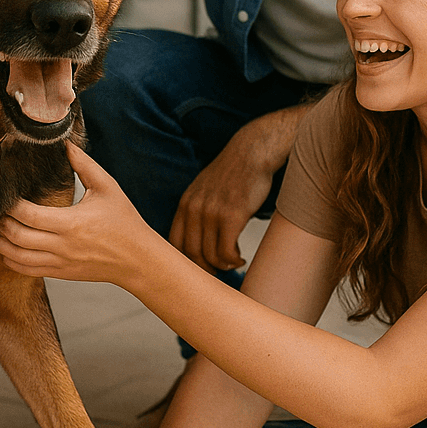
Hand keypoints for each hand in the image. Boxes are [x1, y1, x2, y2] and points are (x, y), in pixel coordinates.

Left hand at [0, 142, 168, 286]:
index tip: (6, 195)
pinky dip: (11, 262)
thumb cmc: (124, 222)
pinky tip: (6, 251)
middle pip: (18, 237)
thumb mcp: (107, 188)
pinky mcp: (61, 273)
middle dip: (2, 223)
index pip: (29, 215)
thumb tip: (66, 143)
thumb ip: (84, 165)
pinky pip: (28, 271)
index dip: (11, 205)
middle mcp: (63, 246)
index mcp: (72, 223)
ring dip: (2, 245)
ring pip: (18, 258)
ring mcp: (60, 262)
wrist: (138, 259)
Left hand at [169, 110, 299, 272]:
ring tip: (233, 263)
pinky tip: (240, 258)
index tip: (198, 268)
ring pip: (210, 255)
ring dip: (222, 266)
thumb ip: (197, 211)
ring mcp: (212, 212)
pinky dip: (233, 261)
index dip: (184, 262)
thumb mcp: (205, 189)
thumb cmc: (233, 173)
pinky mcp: (232, 215)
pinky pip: (227, 251)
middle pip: (190, 254)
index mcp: (185, 204)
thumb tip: (197, 240)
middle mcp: (194, 208)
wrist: (252, 152)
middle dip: (204, 269)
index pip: (174, 243)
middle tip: (217, 274)